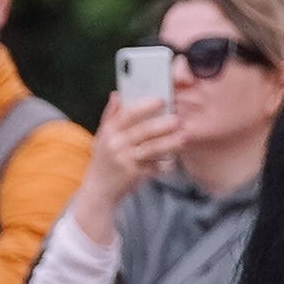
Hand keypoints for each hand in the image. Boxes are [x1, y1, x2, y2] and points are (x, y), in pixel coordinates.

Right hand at [70, 85, 183, 244]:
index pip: (127, 114)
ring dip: (169, 143)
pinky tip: (175, 162)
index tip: (161, 100)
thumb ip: (111, 116)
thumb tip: (117, 94)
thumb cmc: (104, 159)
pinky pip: (154, 167)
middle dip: (163, 124)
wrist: (98, 189)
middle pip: (143, 130)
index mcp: (109, 131)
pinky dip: (166, 165)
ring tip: (184, 137)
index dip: (145, 106)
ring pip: (151, 148)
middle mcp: (115, 144)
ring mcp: (124, 160)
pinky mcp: (132, 174)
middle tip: (179, 119)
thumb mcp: (102, 137)